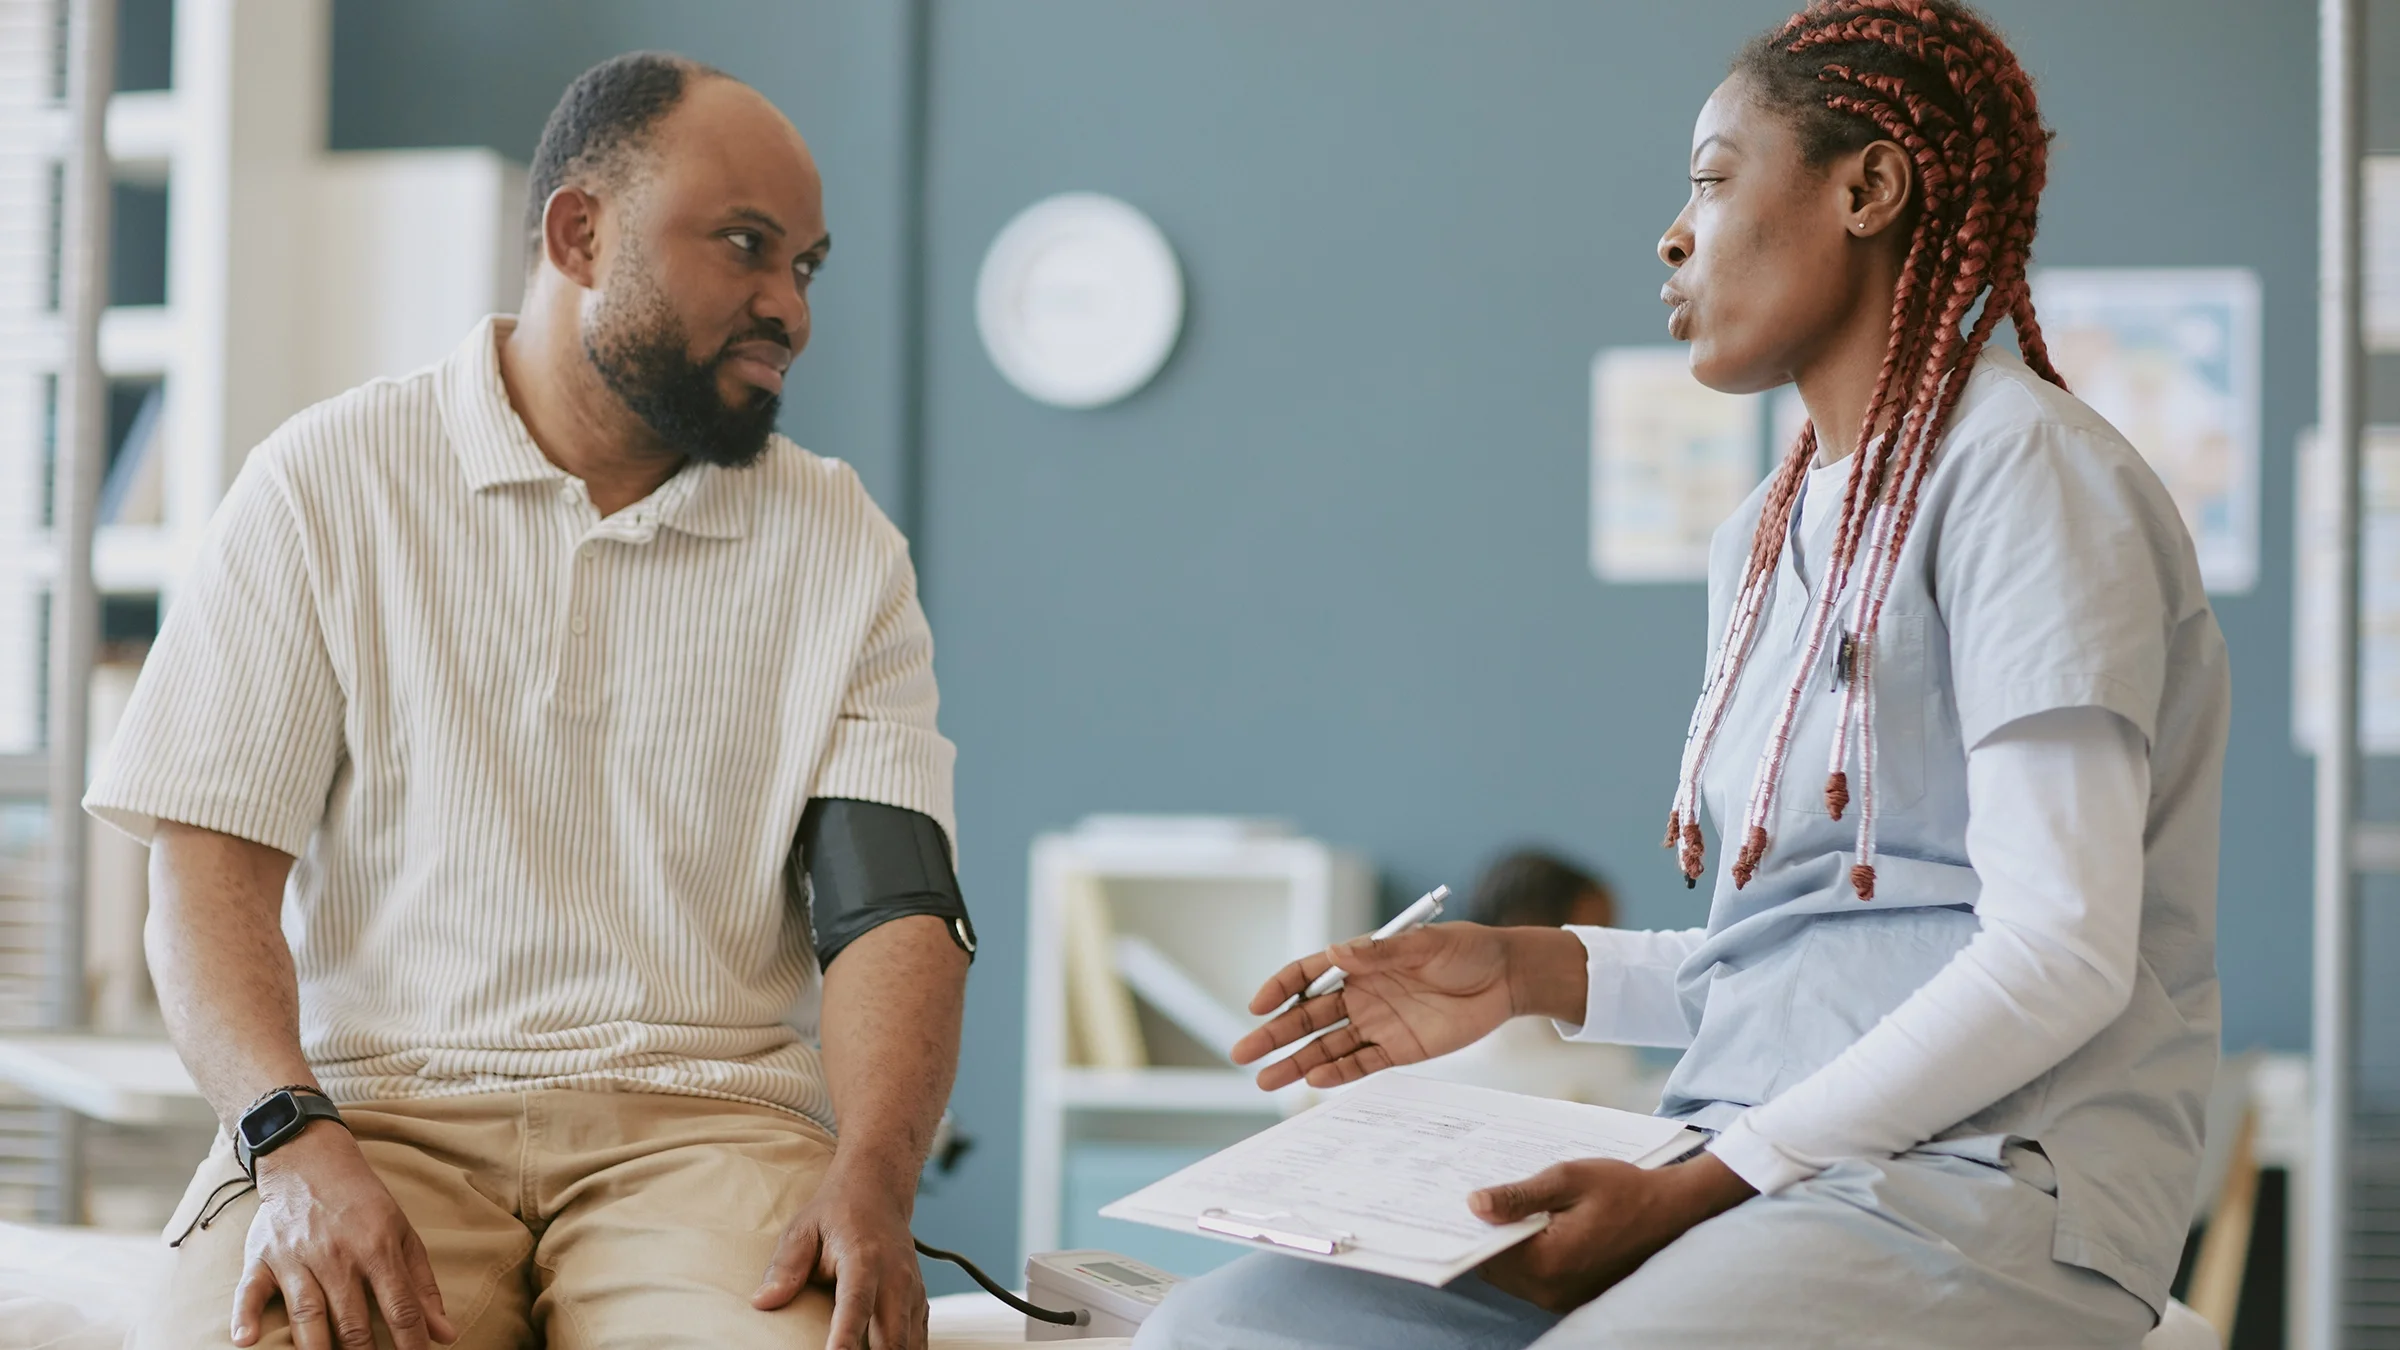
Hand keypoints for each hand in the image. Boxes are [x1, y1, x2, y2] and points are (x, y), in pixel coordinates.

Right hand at [234, 1122, 455, 1349]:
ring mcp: (296, 1257)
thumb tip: (445, 1334)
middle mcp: (337, 1256)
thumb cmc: (363, 1202)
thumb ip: (422, 1285)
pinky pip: (249, 1290)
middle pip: (352, 1320)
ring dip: (315, 1348)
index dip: (411, 1343)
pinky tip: (246, 1340)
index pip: (400, 1307)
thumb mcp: (402, 1233)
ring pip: (307, 1313)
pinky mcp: (261, 1257)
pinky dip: (245, 1315)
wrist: (310, 1158)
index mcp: (378, 1248)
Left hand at [753, 1161, 926, 1349]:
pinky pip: (917, 1342)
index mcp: (864, 1259)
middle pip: (891, 1338)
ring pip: (909, 1346)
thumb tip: (763, 1302)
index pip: (856, 1306)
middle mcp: (896, 1278)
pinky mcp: (919, 1303)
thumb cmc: (835, 1213)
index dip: (847, 1339)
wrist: (878, 1191)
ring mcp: (912, 1292)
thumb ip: (785, 1266)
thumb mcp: (802, 1229)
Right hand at [1232, 923, 1587, 1089]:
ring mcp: (1378, 1024)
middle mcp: (1362, 994)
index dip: (1281, 989)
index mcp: (1362, 961)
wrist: (1507, 978)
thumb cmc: (1466, 950)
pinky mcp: (1400, 1050)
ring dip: (1296, 1062)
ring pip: (1326, 1046)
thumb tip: (1339, 952)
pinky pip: (1361, 1064)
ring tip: (1265, 1079)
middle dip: (1274, 1035)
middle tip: (1243, 1053)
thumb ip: (1383, 952)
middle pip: (1307, 1017)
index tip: (1257, 1006)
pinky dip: (1336, 1074)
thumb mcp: (1426, 944)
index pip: (1308, 974)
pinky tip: (1313, 1081)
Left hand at [1470, 1153, 1755, 1313]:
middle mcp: (1552, 1291)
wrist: (1674, 1211)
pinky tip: (1531, 1224)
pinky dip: (1527, 1253)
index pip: (1488, 1252)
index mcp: (1549, 1262)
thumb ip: (1519, 1195)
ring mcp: (1564, 1298)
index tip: (1458, 1200)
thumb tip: (1473, 1205)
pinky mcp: (1573, 1296)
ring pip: (1514, 1274)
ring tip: (1506, 1206)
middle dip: (1488, 1234)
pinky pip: (1535, 1278)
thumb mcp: (1568, 1179)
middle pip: (1497, 1266)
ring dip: (1507, 1244)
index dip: (1471, 1226)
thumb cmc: (1624, 1189)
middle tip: (1480, 1196)